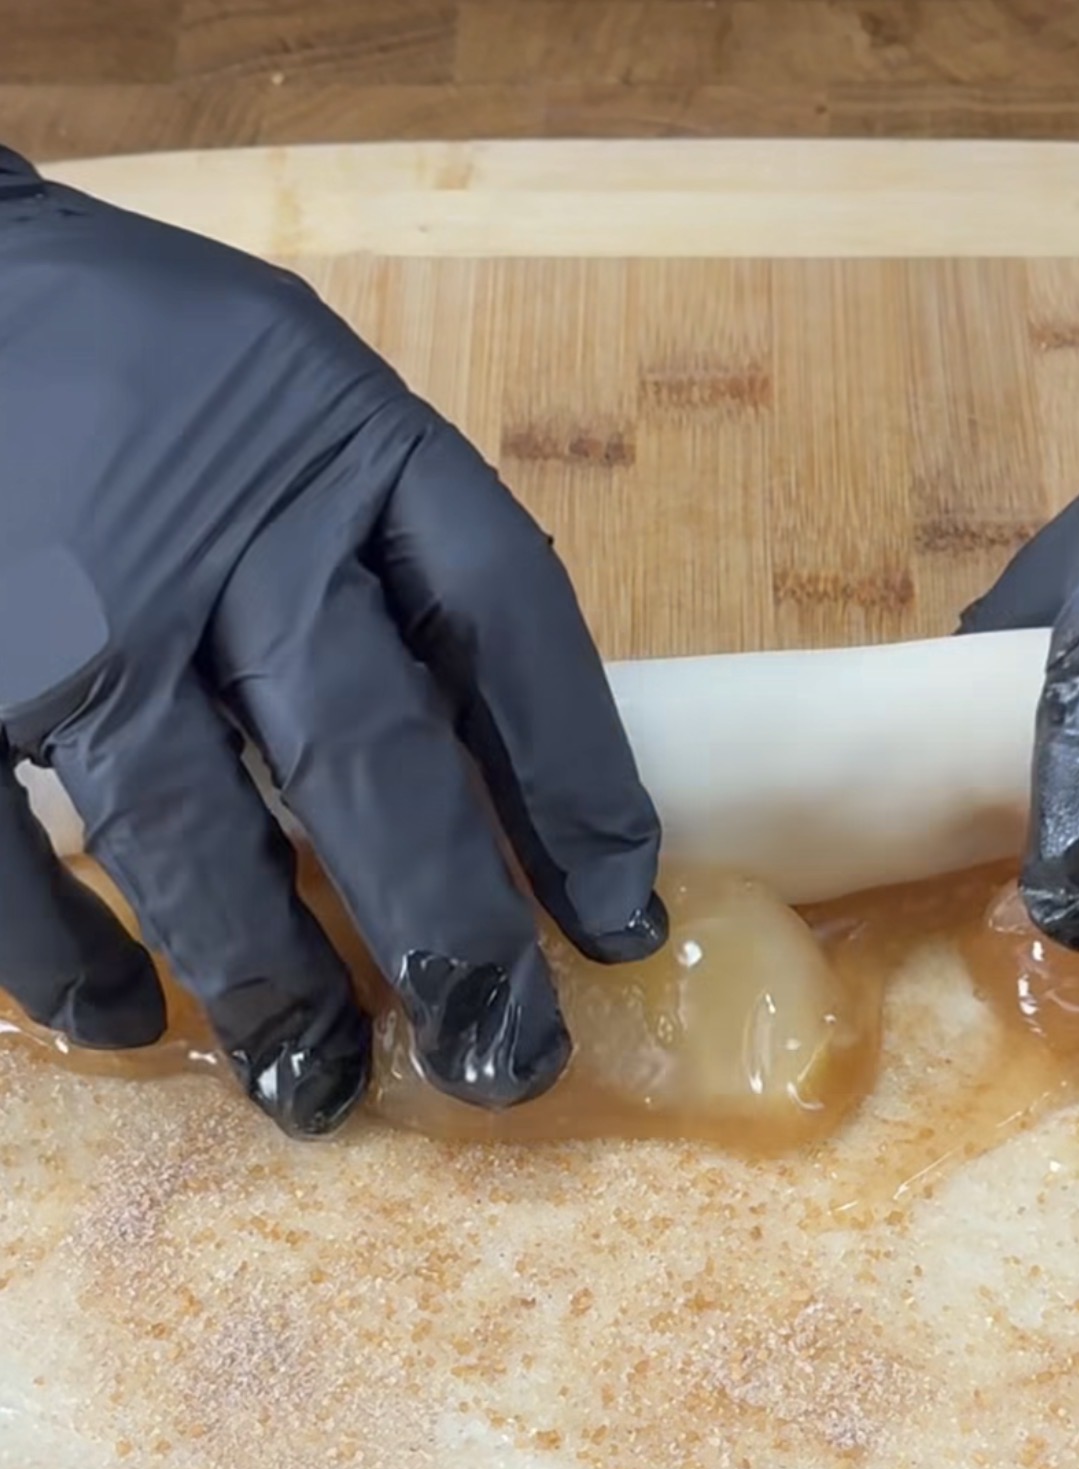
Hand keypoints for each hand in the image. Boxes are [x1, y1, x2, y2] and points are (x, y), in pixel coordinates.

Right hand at [0, 147, 665, 1138]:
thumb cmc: (152, 367)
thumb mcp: (310, 401)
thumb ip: (394, 551)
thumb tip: (500, 761)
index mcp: (350, 453)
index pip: (510, 629)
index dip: (579, 790)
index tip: (619, 921)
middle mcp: (229, 543)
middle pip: (378, 765)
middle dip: (451, 937)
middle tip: (505, 1062)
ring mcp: (80, 621)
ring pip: (203, 847)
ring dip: (274, 992)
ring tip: (321, 1093)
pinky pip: (11, 860)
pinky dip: (71, 962)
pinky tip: (126, 1025)